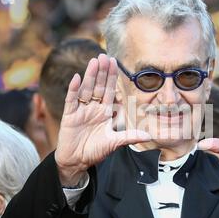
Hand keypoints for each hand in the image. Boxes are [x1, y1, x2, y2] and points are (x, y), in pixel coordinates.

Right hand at [55, 54, 150, 185]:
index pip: (109, 91)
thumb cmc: (95, 152)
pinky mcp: (69, 116)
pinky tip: (77, 77)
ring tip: (94, 61)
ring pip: (86, 89)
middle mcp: (92, 108)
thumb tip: (149, 136)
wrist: (77, 162)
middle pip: (98, 87)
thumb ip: (129, 137)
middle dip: (102, 72)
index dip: (112, 77)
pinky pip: (71, 100)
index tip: (115, 62)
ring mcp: (80, 111)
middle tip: (104, 55)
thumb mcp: (114, 143)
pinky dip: (73, 89)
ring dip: (90, 76)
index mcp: (104, 112)